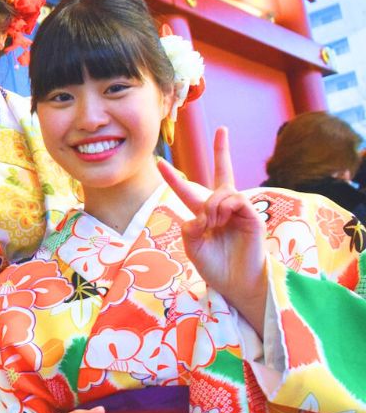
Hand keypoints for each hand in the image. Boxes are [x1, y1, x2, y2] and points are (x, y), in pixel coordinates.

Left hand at [158, 127, 267, 323]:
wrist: (236, 283)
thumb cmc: (214, 266)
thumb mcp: (192, 246)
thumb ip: (190, 226)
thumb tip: (202, 212)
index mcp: (204, 214)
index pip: (188, 190)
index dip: (174, 177)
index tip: (160, 163)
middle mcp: (222, 208)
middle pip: (222, 172)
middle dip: (222, 150)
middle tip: (222, 129)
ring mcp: (238, 210)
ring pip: (220, 191)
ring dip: (211, 206)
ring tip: (212, 224)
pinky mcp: (252, 216)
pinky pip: (234, 199)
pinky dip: (223, 208)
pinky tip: (222, 220)